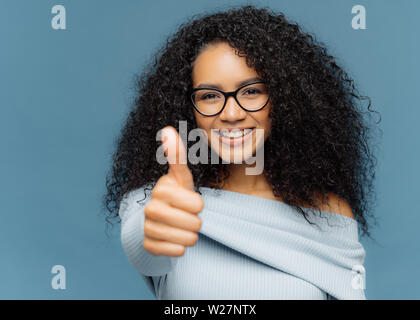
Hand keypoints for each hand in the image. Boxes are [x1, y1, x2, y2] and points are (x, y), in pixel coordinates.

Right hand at [143, 126, 203, 256]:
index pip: (197, 204)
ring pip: (187, 239)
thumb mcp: (181, 177)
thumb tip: (167, 129)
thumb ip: (177, 155)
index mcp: (162, 189)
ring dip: (190, 235)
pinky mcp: (148, 245)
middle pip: (194, 224)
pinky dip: (180, 248)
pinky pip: (177, 252)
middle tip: (187, 216)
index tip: (190, 201)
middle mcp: (151, 208)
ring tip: (182, 227)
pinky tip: (174, 239)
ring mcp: (147, 227)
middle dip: (196, 222)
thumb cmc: (176, 195)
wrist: (159, 220)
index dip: (198, 205)